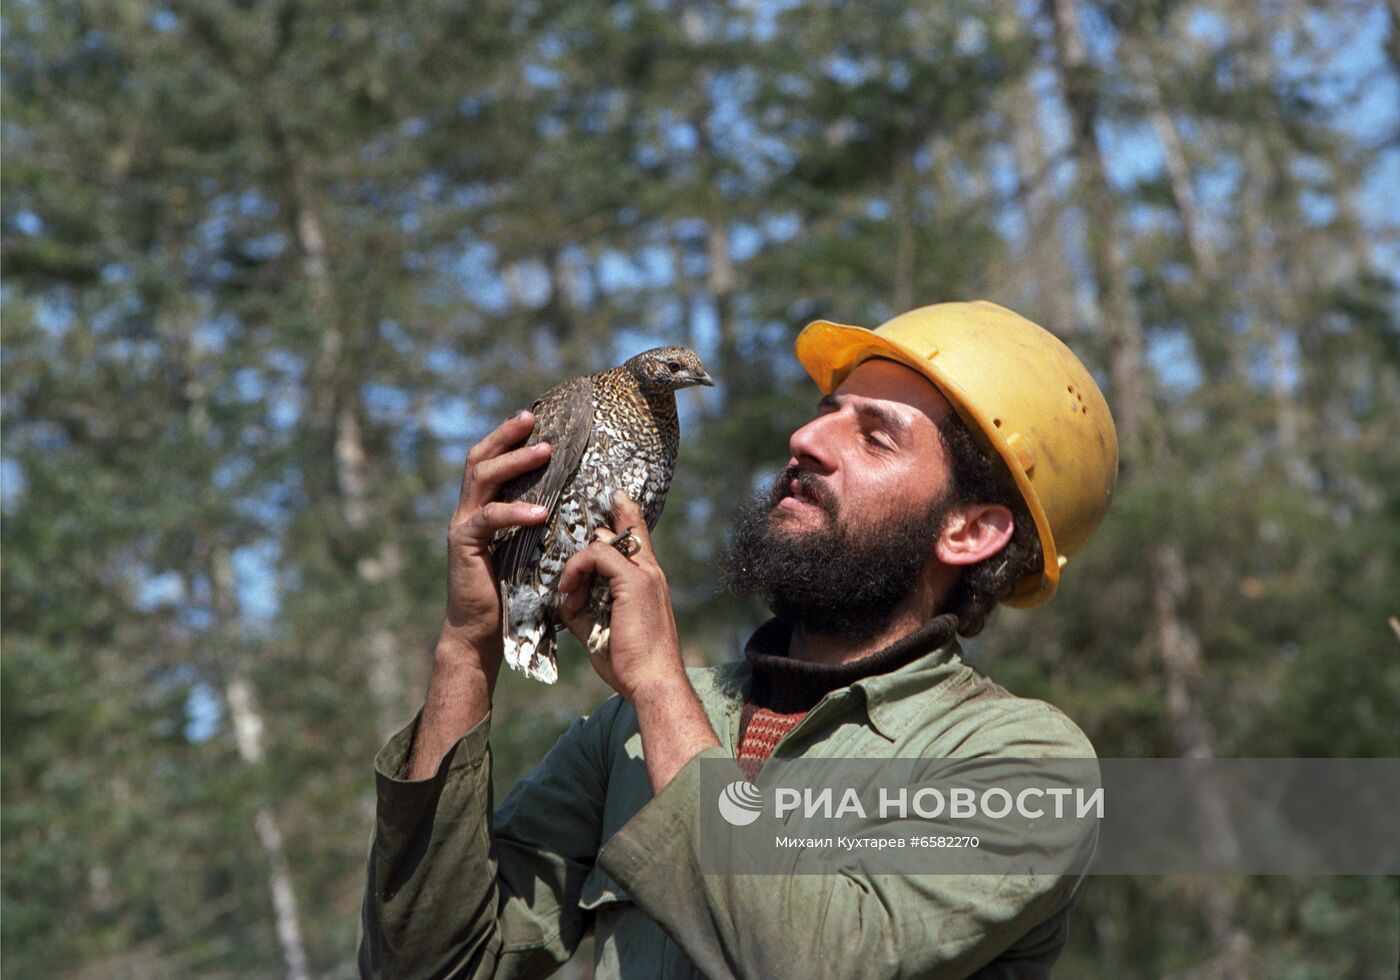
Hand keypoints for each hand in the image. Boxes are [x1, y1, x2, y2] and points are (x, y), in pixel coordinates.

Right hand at [441, 410, 552, 667]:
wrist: (481, 632)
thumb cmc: (512, 592)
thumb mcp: (530, 550)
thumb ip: (540, 524)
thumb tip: (577, 502)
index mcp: (483, 507)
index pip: (491, 462)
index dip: (508, 438)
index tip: (534, 418)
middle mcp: (468, 510)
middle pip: (480, 459)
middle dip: (506, 436)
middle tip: (532, 419)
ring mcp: (463, 526)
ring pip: (482, 480)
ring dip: (514, 462)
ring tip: (544, 453)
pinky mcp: (464, 546)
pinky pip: (487, 519)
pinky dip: (513, 511)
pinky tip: (538, 511)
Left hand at [557, 493, 685, 701]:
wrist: (653, 681)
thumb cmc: (630, 664)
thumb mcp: (600, 631)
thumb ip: (585, 610)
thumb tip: (565, 600)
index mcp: (647, 581)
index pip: (638, 536)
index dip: (626, 513)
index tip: (616, 496)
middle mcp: (650, 571)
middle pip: (622, 530)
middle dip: (592, 535)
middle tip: (567, 553)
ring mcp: (644, 573)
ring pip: (603, 541)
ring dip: (578, 563)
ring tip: (568, 590)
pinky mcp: (634, 580)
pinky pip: (598, 554)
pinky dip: (578, 569)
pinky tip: (569, 591)